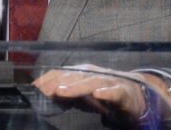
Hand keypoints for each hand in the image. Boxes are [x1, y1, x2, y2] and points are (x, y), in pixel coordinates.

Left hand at [33, 64, 170, 120]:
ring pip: (90, 82)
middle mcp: (93, 74)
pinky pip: (115, 91)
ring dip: (75, 86)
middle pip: (73, 76)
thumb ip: (65, 95)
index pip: (60, 74)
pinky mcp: (123, 92)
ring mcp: (108, 81)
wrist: (135, 97)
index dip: (47, 81)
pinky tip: (98, 94)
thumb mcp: (81, 96)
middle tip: (45, 91)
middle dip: (57, 83)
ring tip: (62, 92)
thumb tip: (45, 96)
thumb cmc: (104, 95)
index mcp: (81, 73)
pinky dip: (106, 92)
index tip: (35, 89)